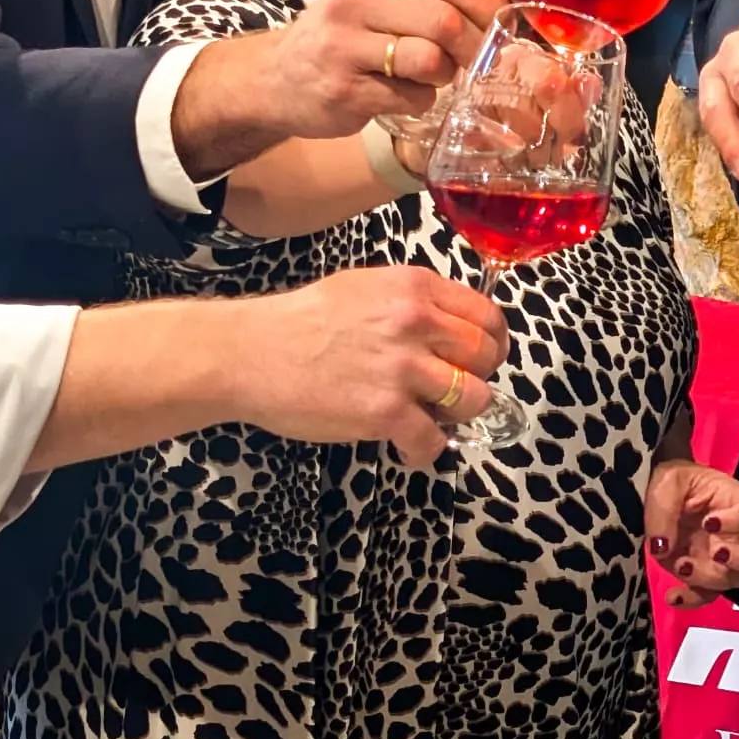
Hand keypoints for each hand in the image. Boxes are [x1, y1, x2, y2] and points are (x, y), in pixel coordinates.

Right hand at [185, 0, 504, 166]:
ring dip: (446, 76)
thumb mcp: (383, 0)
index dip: (484, 4)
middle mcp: (356, 1)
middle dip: (474, 48)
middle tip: (478, 63)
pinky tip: (405, 96)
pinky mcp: (344, 90)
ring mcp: (345, 46)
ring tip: (435, 78)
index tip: (499, 26)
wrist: (276, 79)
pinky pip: (410, 97)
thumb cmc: (344, 37)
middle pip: (443, 20)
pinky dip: (421, 101)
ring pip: (429, 59)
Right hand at [224, 265, 507, 467]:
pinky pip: (432, 440)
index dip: (491, 343)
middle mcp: (415, 322)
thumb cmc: (299, 322)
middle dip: (475, 380)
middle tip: (451, 393)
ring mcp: (402, 368)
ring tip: (426, 420)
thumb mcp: (364, 287)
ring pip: (472, 400)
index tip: (481, 360)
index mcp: (414, 287)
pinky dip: (423, 451)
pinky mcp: (385, 410)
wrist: (248, 352)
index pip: (486, 316)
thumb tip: (449, 329)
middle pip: (485, 358)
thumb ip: (412, 304)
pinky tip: (406, 447)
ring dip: (454, 417)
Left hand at [644, 458, 738, 605]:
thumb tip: (662, 547)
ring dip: (711, 578)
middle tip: (716, 553)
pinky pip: (709, 594)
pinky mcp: (706, 574)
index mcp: (736, 500)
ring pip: (738, 577)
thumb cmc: (672, 483)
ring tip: (680, 566)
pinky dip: (692, 599)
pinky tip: (672, 596)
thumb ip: (664, 512)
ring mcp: (726, 556)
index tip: (710, 523)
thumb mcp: (665, 484)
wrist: (658, 497)